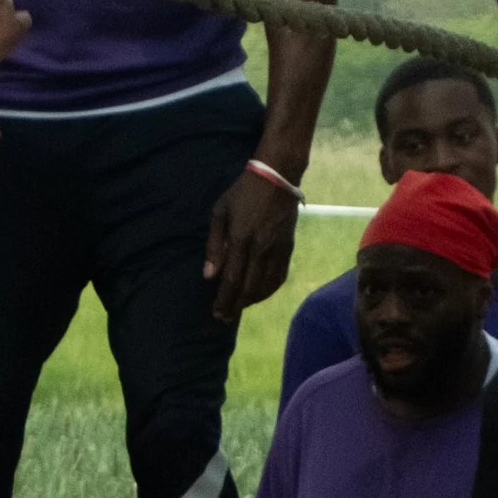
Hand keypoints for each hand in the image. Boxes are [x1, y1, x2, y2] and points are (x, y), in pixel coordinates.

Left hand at [202, 158, 297, 324]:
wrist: (277, 178)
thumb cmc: (242, 193)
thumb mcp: (220, 212)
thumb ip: (214, 244)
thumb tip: (209, 275)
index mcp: (240, 239)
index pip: (231, 279)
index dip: (224, 299)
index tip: (217, 314)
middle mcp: (261, 248)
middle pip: (249, 287)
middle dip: (236, 306)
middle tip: (225, 318)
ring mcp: (277, 249)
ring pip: (266, 285)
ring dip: (252, 301)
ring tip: (239, 307)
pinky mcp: (288, 247)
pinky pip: (280, 276)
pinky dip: (270, 290)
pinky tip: (260, 294)